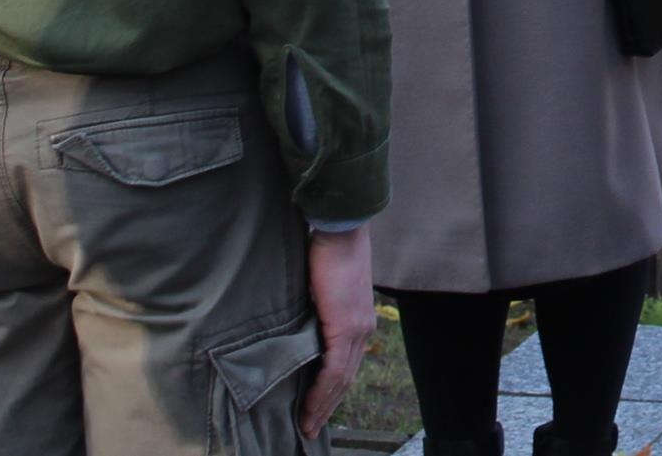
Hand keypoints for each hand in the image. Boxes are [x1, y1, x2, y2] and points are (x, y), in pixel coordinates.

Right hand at [299, 224, 373, 439]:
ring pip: (340, 380)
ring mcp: (357, 330)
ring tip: (305, 427)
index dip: (331, 393)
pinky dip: (320, 392)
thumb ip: (317, 315)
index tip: (315, 413)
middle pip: (346, 381)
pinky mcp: (346, 326)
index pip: (346, 368)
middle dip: (326, 408)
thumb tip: (298, 331)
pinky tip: (309, 408)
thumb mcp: (323, 292)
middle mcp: (364, 331)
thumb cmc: (328, 253)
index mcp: (360, 323)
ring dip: (321, 406)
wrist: (341, 230)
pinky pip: (333, 369)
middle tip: (309, 430)